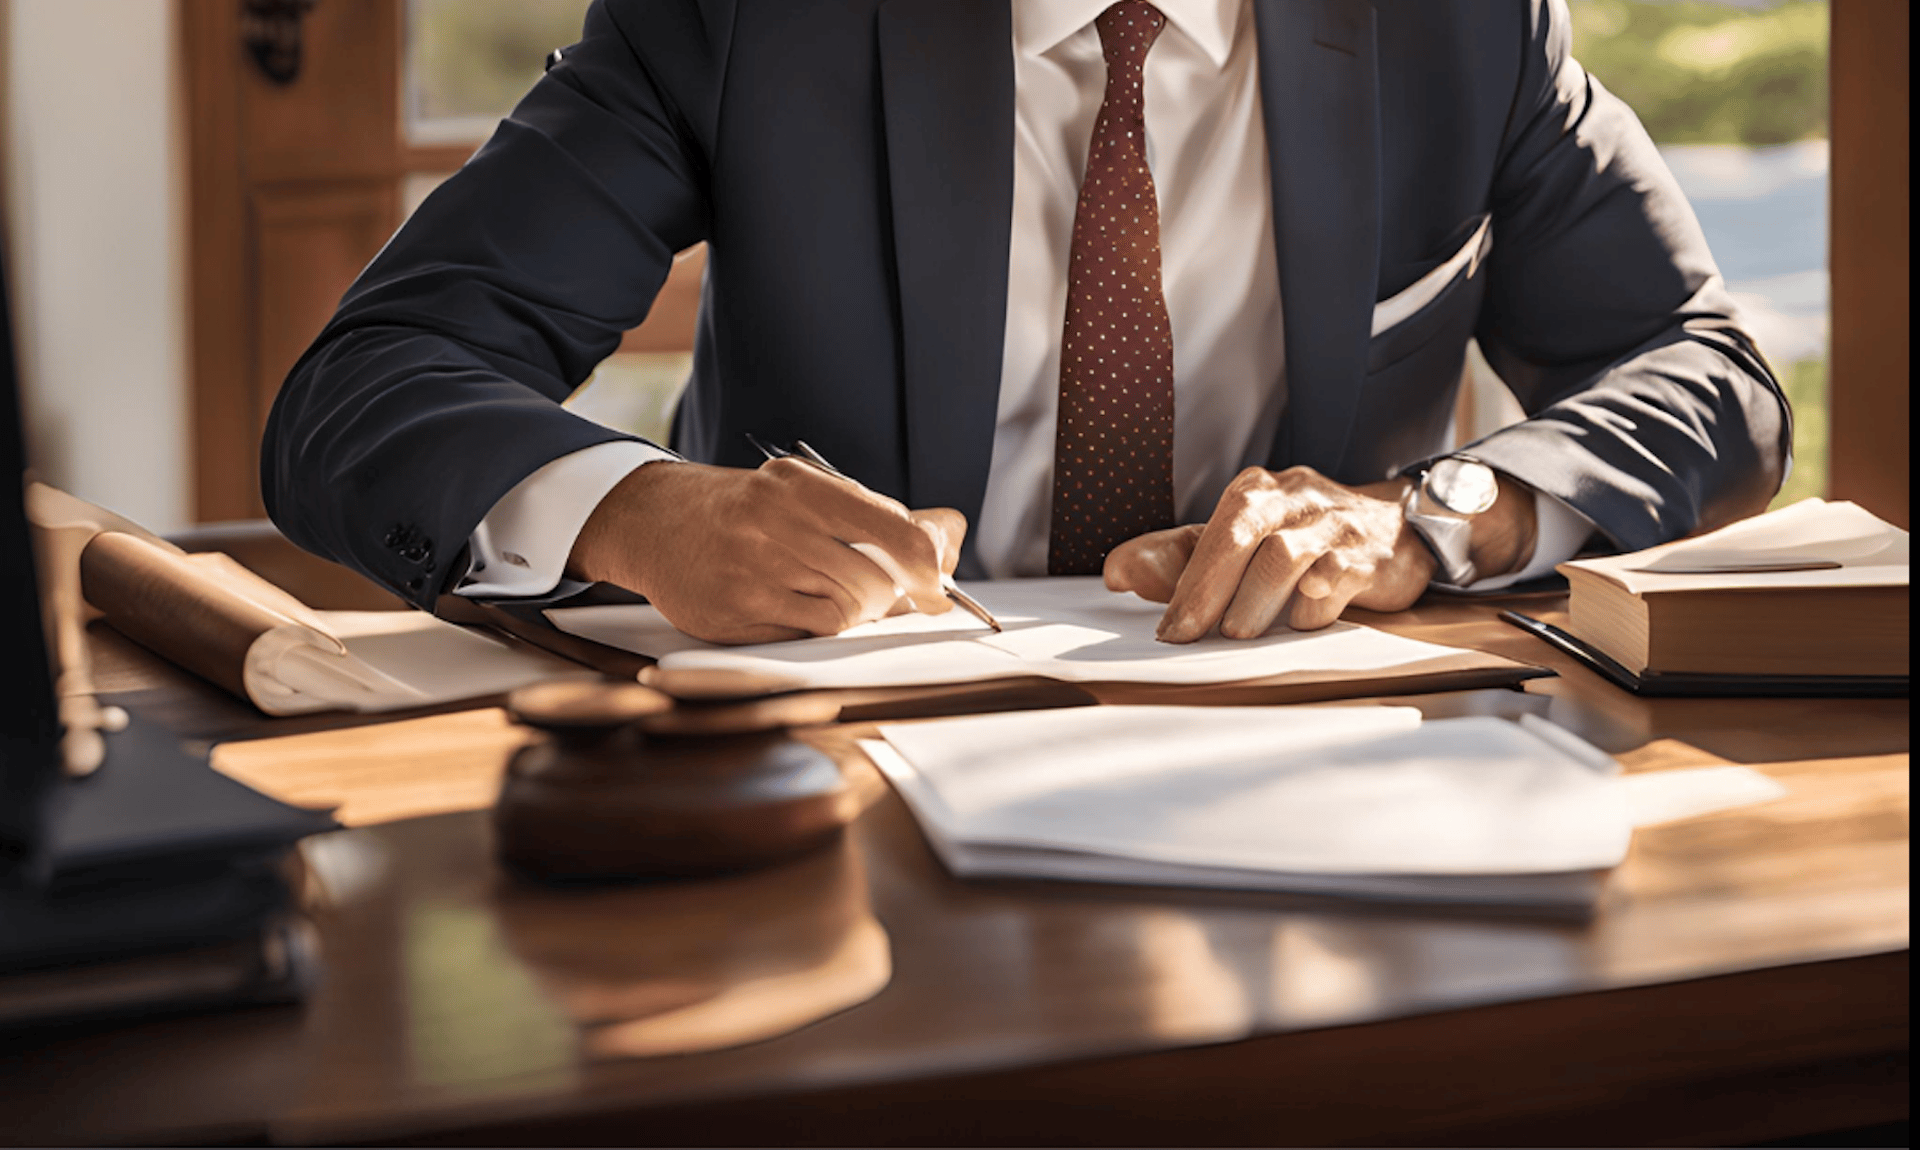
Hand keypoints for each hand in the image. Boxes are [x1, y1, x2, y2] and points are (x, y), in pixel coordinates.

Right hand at [568, 458, 962, 643]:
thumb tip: (950, 538)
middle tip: (872, 589)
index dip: (928, 567)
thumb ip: (881, 516)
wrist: (656, 521)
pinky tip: (794, 605)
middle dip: (885, 593)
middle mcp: (774, 525)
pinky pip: (808, 635)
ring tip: (823, 591)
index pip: (895, 533)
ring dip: (852, 610)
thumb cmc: (747, 509)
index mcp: (801, 488)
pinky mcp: (733, 615)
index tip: (936, 584)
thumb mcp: (808, 492)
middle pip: (874, 582)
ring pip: (845, 612)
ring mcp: (750, 572)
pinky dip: (817, 626)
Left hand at [1104, 465, 1436, 640]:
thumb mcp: (1244, 541)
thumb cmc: (1306, 537)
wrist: (1398, 528)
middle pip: (1241, 531)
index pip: (1208, 531)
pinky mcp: (1371, 555)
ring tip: (1236, 632)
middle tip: (1183, 634)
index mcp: (1256, 493)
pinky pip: (1339, 575)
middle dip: (1206, 587)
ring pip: (1285, 554)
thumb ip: (1182, 558)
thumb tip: (1116, 572)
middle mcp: (1294, 498)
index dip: (1179, 579)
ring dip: (1255, 598)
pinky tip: (1302, 617)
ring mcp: (1335, 524)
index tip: (1164, 627)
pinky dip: (1316, 600)